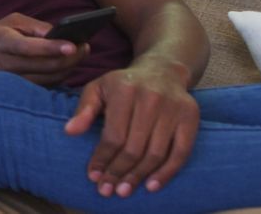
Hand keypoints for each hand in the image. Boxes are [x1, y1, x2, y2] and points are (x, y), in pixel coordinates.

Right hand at [0, 13, 89, 84]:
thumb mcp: (12, 22)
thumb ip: (36, 27)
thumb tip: (59, 35)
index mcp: (2, 42)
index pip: (28, 47)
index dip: (52, 48)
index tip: (73, 46)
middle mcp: (4, 64)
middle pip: (43, 66)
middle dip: (69, 59)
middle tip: (85, 47)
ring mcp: (9, 82)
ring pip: (47, 79)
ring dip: (68, 68)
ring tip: (80, 54)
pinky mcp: (16, 92)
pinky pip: (43, 86)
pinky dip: (59, 76)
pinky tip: (67, 65)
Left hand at [64, 62, 198, 197]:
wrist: (162, 70)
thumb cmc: (124, 84)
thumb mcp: (98, 88)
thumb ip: (84, 109)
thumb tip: (69, 131)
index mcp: (125, 90)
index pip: (113, 135)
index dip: (102, 159)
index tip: (93, 176)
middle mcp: (151, 98)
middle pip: (134, 147)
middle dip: (118, 172)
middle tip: (107, 189)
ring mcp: (174, 108)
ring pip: (156, 153)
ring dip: (138, 176)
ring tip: (124, 190)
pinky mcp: (191, 117)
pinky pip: (181, 152)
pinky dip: (167, 173)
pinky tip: (152, 186)